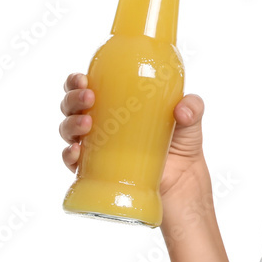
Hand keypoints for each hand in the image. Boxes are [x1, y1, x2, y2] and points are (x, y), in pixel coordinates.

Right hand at [58, 72, 208, 198]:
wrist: (183, 183)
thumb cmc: (181, 145)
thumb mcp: (190, 120)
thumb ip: (192, 107)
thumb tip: (181, 110)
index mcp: (115, 104)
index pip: (87, 86)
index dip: (76, 81)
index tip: (83, 78)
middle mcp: (100, 123)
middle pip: (72, 106)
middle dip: (72, 99)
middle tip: (89, 97)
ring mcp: (96, 148)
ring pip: (68, 131)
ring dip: (71, 124)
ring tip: (87, 123)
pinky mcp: (95, 171)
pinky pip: (73, 163)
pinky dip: (69, 156)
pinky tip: (76, 152)